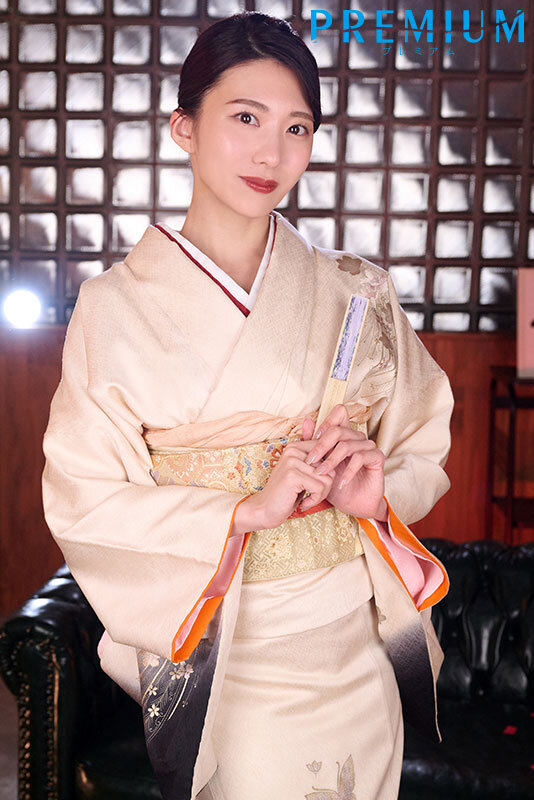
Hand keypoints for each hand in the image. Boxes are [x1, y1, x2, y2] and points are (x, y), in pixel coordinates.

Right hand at [234, 438, 336, 532]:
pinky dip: (315, 500)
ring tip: (307, 499)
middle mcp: (293, 450)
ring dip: (320, 495)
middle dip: (325, 486)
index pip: (328, 454)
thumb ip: (317, 463)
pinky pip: (320, 488)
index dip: (327, 474)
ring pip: (327, 479)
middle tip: (310, 495)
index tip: (312, 484)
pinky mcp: (293, 475)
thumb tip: (339, 454)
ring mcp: (292, 461)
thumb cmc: (287, 494)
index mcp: (295, 446)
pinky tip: (303, 503)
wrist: (265, 510)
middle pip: (330, 467)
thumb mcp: (303, 474)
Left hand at [300, 404, 386, 519]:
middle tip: (310, 461)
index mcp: (344, 435)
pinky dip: (347, 471)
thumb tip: (306, 420)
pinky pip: (360, 458)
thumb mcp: (319, 464)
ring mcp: (368, 446)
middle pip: (338, 430)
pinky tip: (340, 483)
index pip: (339, 413)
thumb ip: (311, 442)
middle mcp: (357, 437)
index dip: (325, 422)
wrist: (352, 505)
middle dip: (321, 446)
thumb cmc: (335, 484)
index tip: (313, 439)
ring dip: (331, 461)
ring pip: (346, 445)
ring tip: (321, 474)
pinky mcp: (377, 457)